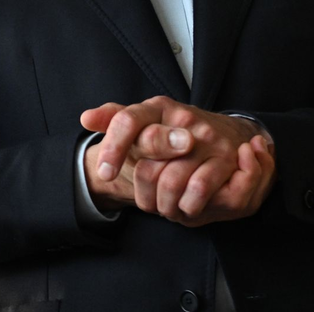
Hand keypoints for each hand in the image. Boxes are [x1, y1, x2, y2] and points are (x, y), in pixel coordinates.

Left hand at [82, 96, 276, 224]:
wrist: (227, 136)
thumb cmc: (174, 134)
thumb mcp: (143, 123)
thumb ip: (114, 119)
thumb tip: (86, 118)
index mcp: (156, 108)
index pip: (127, 121)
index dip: (114, 148)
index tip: (105, 173)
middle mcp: (182, 118)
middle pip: (149, 150)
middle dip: (142, 185)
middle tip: (145, 202)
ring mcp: (207, 137)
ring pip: (171, 177)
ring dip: (163, 202)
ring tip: (163, 206)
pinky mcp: (227, 158)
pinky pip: (197, 189)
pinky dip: (186, 206)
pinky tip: (184, 207)